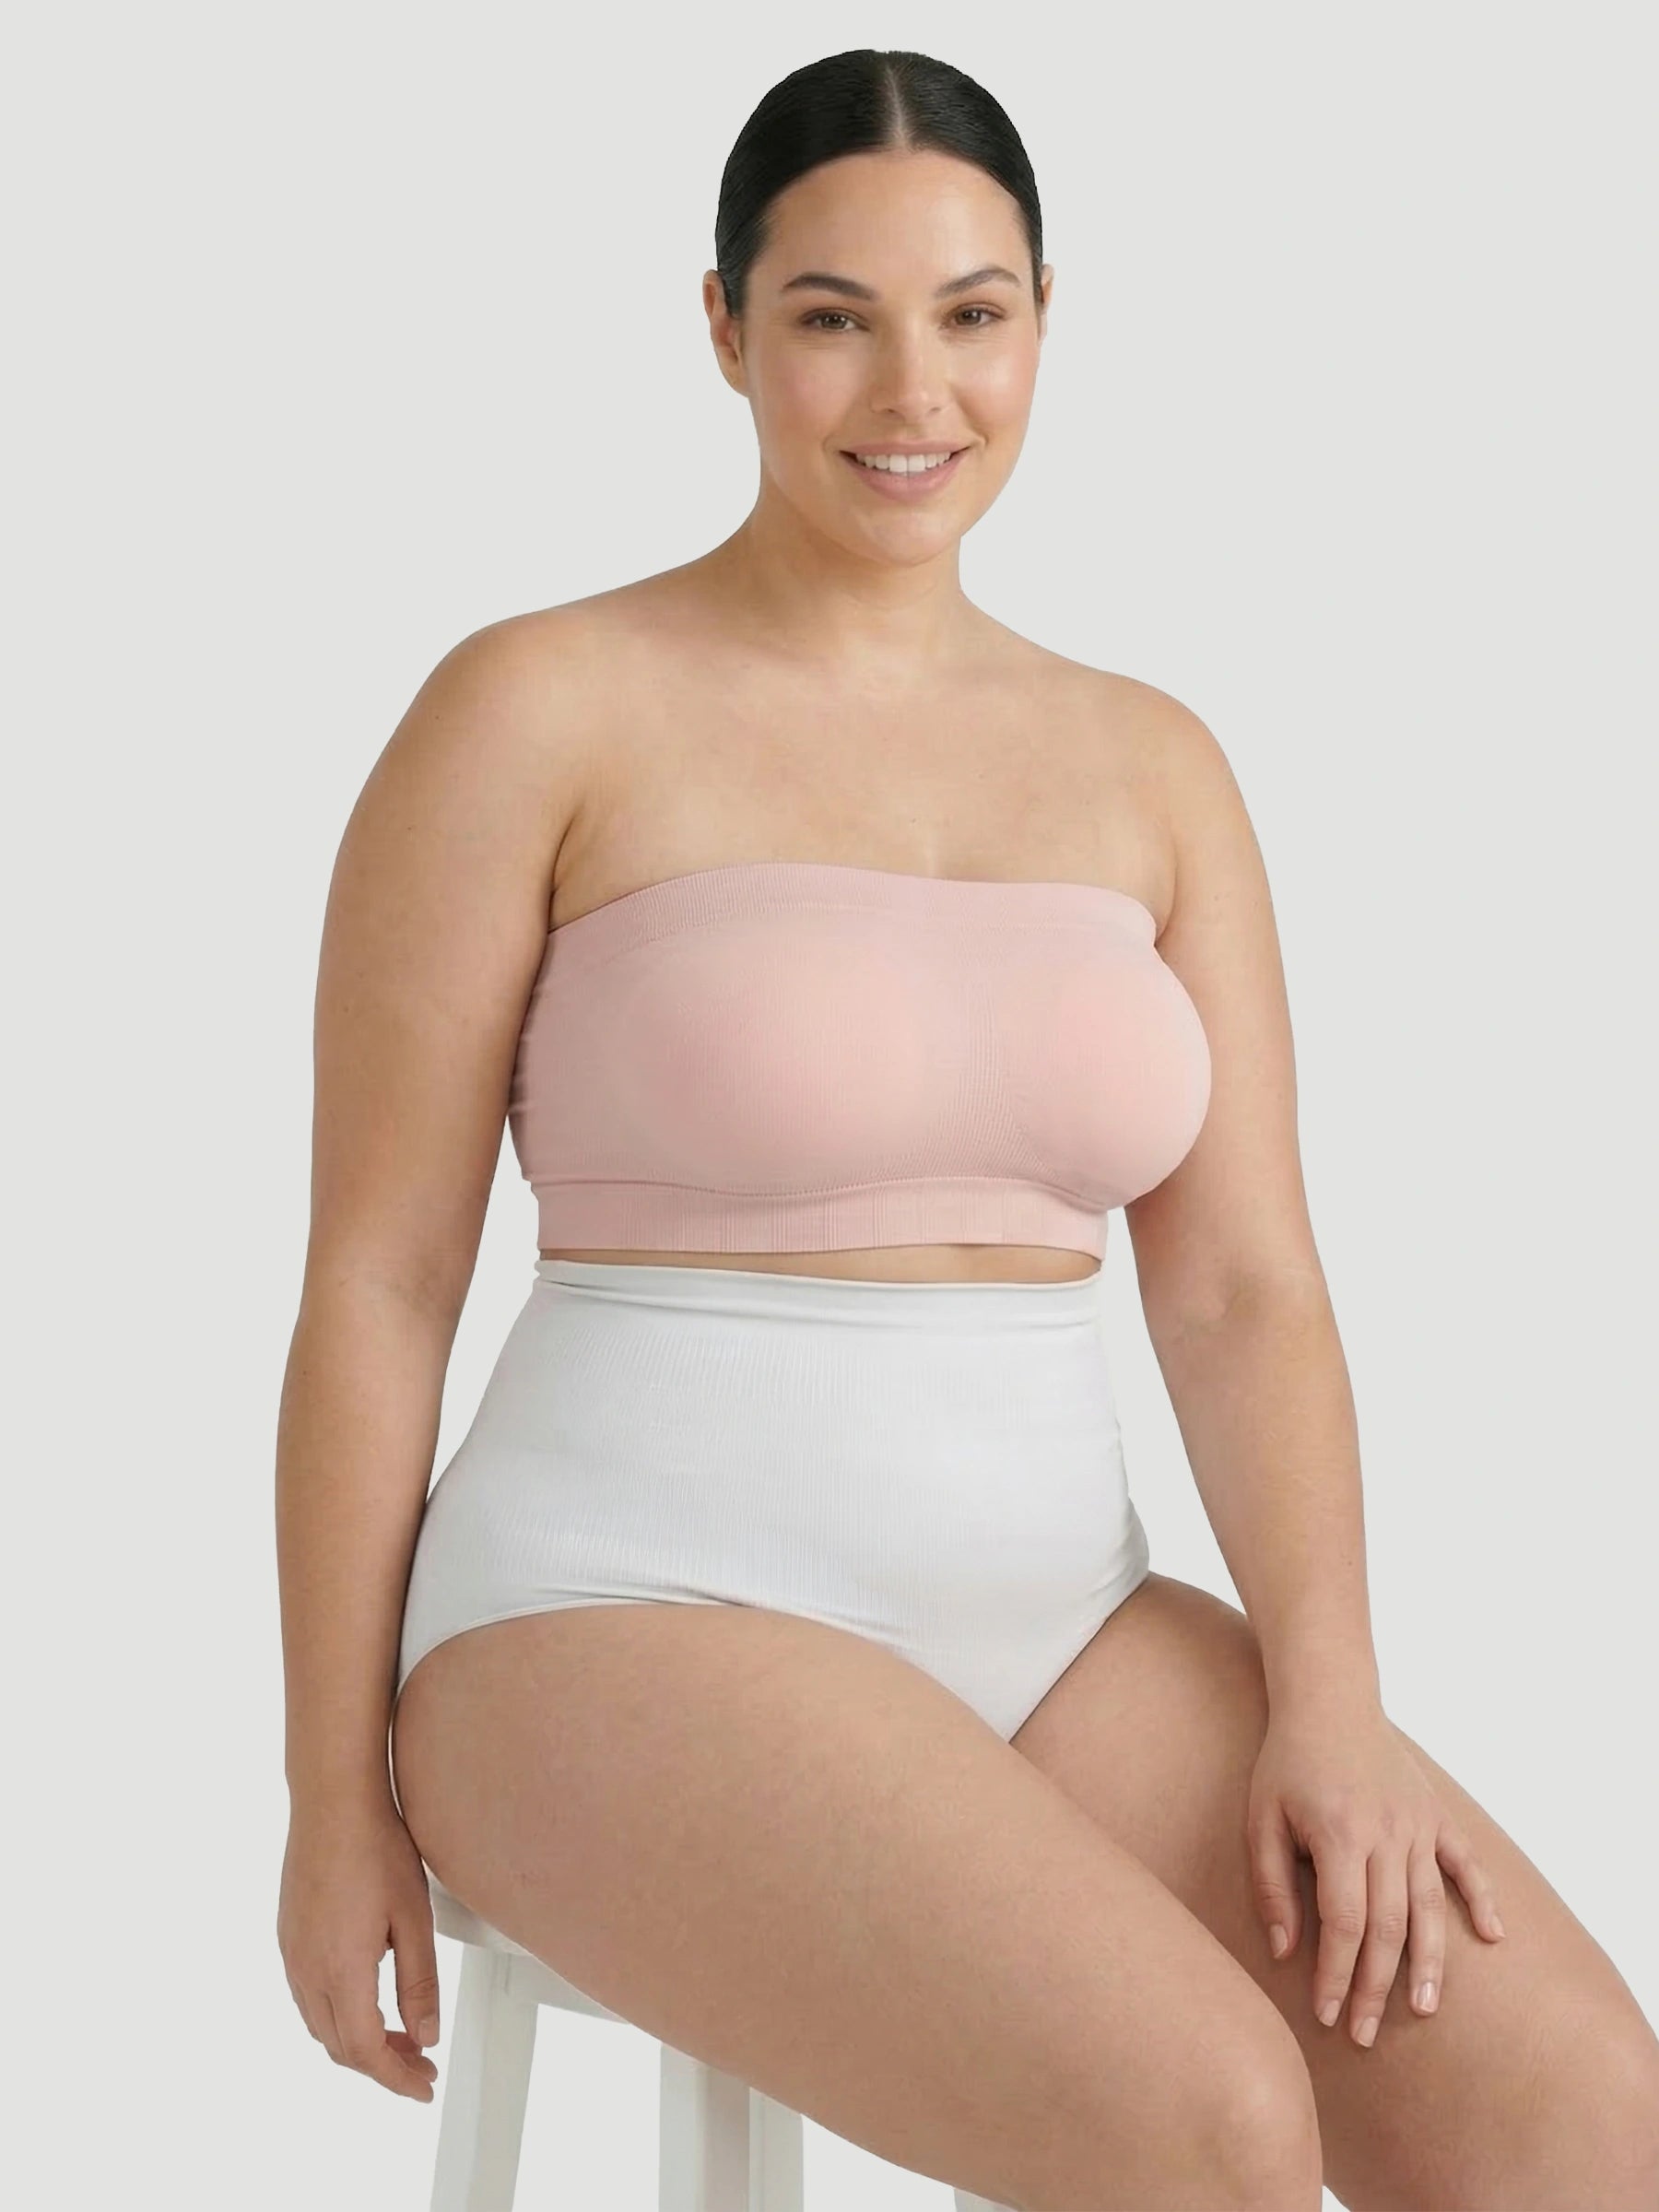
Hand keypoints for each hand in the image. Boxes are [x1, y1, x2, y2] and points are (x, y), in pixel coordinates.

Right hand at [278, 1792, 441, 2101]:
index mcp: (340, 1971)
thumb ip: (419, 1984)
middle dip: (382, 2064)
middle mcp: (306, 1970)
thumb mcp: (413, 1919)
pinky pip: (309, 1998)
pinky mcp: (288, 1937)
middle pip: (340, 2047)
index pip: (366, 2051)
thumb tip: (424, 2035)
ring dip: (359, 2041)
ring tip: (401, 2035)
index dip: (397, 2077)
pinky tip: (367, 2000)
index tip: (423, 2086)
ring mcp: (292, 1954)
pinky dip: (339, 2015)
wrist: (332, 1800)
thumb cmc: (375, 1847)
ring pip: (321, 2025)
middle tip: (420, 2063)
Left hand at [1247, 1702, 1505, 2046]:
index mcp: (1340, 1835)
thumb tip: (1285, 1952)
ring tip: (1423, 2008)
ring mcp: (1418, 1825)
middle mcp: (1387, 1834)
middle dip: (1375, 1986)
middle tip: (1364, 2032)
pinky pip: (1467, 1863)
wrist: (1329, 1702)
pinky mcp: (1437, 1815)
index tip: (1326, 2015)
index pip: (1343, 1924)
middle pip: (1388, 1927)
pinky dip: (1482, 1899)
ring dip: (1428, 1962)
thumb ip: (1272, 1885)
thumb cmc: (1287, 1764)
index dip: (1335, 1974)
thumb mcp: (1261, 1818)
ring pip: (1429, 1907)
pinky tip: (1492, 1937)